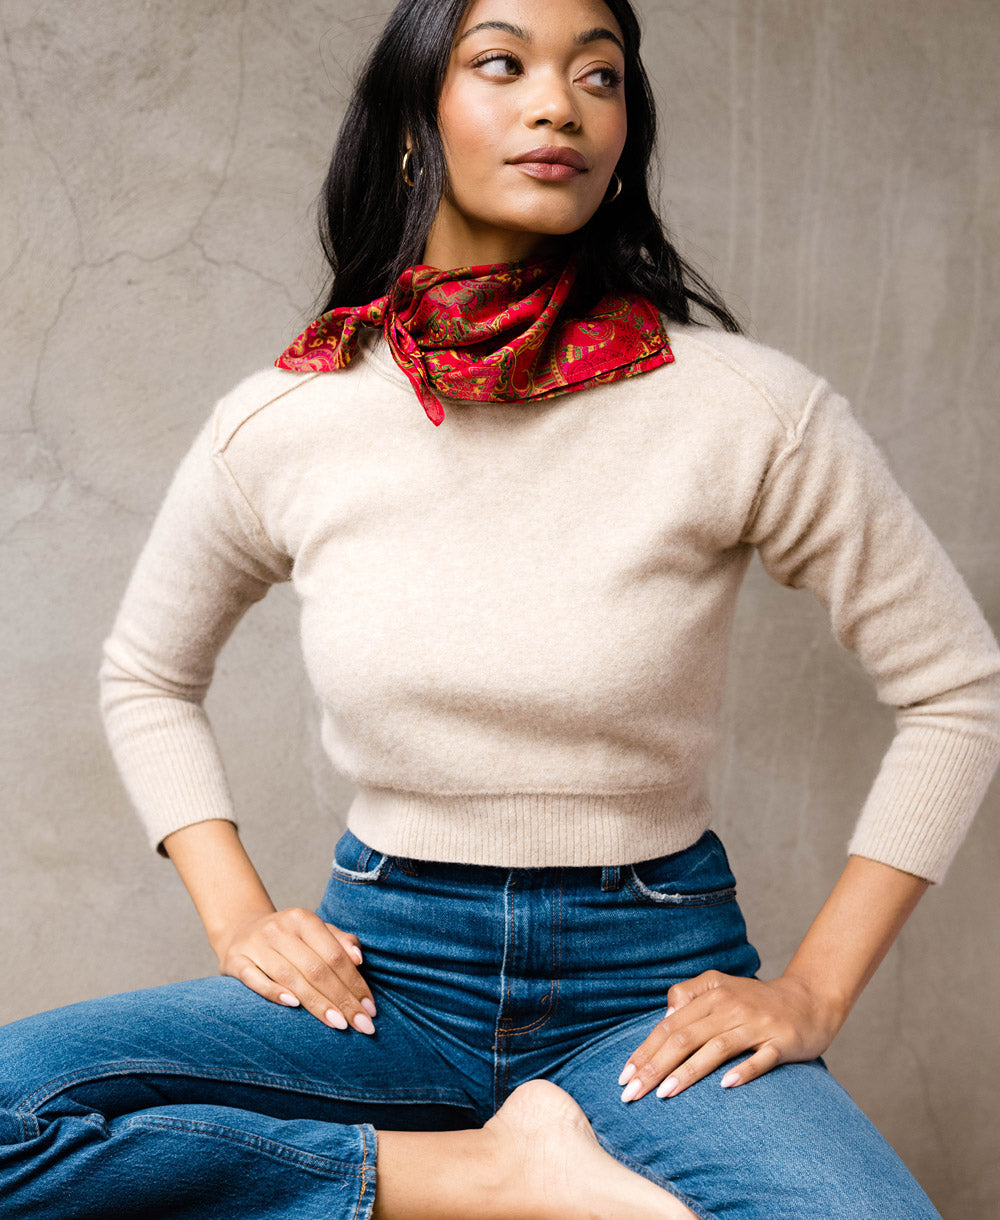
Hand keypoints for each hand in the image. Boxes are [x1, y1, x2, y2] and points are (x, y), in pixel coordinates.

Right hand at [215, 907, 377, 1034]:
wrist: (240, 930)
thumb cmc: (288, 938)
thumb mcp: (314, 932)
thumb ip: (339, 942)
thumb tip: (359, 959)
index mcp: (303, 919)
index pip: (335, 955)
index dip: (355, 983)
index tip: (370, 1009)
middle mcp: (279, 929)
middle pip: (316, 968)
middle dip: (342, 999)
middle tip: (362, 1024)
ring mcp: (255, 944)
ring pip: (290, 976)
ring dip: (317, 1003)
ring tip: (339, 1023)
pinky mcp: (234, 960)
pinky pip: (255, 979)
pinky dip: (275, 992)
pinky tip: (295, 1006)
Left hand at [617, 970, 845, 1102]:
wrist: (809, 1000)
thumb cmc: (755, 1001)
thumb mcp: (719, 986)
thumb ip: (689, 996)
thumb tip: (664, 1017)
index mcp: (711, 995)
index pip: (669, 1026)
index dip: (645, 1051)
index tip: (624, 1077)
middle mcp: (730, 1007)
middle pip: (685, 1037)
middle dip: (655, 1066)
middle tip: (632, 1094)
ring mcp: (756, 1025)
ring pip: (716, 1048)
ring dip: (688, 1072)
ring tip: (665, 1094)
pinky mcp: (781, 1042)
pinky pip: (761, 1058)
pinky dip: (744, 1070)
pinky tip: (726, 1086)